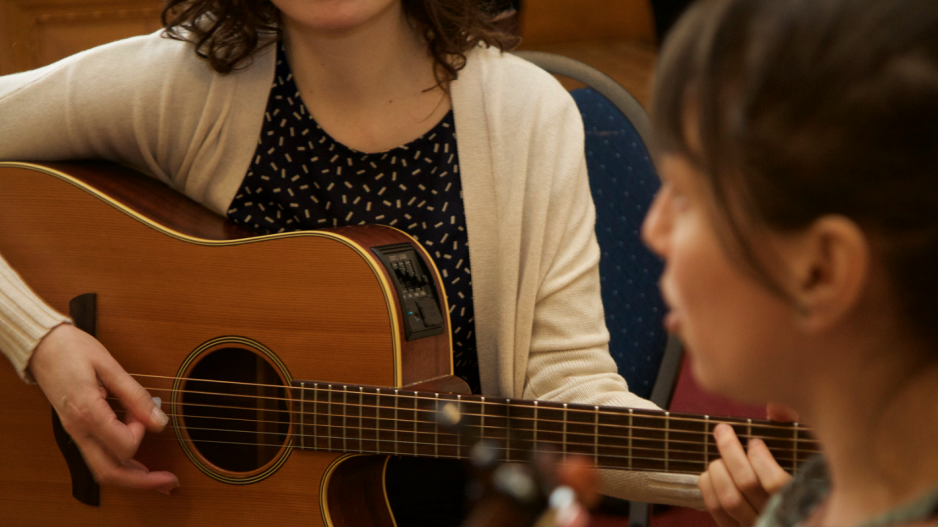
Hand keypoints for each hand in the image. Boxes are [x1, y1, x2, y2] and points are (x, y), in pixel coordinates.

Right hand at [28, 324, 178, 493]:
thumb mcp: (110, 366)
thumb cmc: (73, 349)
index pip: (122, 445)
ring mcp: (75, 433)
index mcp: (87, 412)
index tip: (145, 414)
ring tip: (158, 477)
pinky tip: (137, 465)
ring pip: (102, 470)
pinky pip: (97, 457)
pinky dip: (120, 465)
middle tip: (170, 481)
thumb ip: (135, 396)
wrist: (42, 346)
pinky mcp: (77, 431)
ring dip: (132, 477)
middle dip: (142, 482)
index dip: (141, 433)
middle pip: (109, 472)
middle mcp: (78, 429)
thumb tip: (159, 421)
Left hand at [698, 405, 797, 526]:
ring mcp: (758, 525)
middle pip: (747, 486)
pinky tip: (710, 472)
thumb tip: (774, 408)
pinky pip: (717, 511)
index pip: (776, 483)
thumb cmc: (805, 471)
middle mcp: (780, 517)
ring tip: (719, 455)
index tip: (755, 442)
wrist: (797, 511)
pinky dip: (708, 488)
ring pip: (730, 500)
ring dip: (718, 471)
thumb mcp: (810, 449)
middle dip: (730, 453)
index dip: (761, 459)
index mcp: (803, 499)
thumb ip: (796, 426)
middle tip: (723, 431)